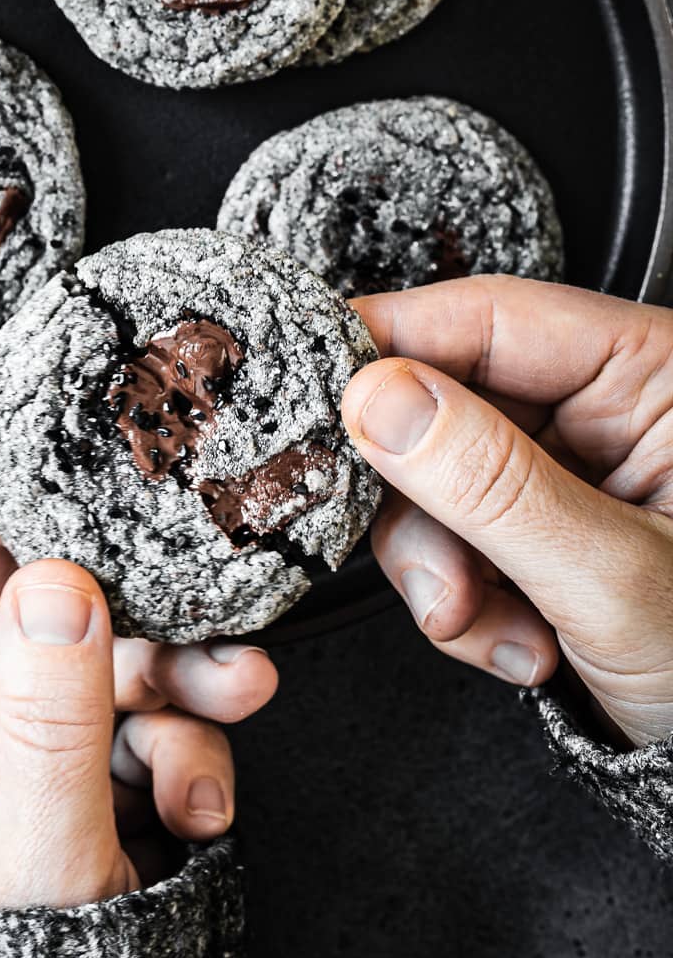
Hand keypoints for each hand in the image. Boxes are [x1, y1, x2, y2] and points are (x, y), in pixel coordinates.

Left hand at [0, 490, 277, 908]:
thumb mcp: (35, 872)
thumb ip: (50, 725)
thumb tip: (54, 583)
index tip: (55, 479)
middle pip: (38, 629)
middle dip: (127, 619)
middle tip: (191, 601)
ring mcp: (30, 780)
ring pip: (109, 680)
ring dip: (180, 686)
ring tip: (233, 697)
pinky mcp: (96, 808)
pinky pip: (147, 742)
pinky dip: (190, 757)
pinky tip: (202, 806)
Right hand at [341, 276, 672, 747]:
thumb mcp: (615, 578)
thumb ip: (493, 484)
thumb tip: (380, 396)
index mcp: (653, 373)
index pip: (493, 315)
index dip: (394, 340)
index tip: (317, 381)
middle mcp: (609, 403)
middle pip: (448, 399)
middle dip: (427, 503)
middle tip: (436, 577)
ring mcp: (574, 465)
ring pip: (439, 473)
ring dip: (443, 565)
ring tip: (490, 628)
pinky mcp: (544, 521)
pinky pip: (457, 530)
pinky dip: (465, 595)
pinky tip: (520, 641)